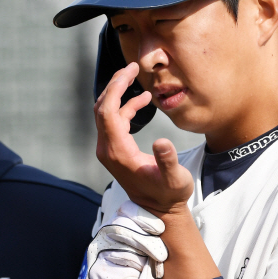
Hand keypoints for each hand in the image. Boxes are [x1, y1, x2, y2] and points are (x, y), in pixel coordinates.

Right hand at [88, 201, 166, 278]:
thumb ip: (155, 235)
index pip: (127, 210)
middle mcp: (104, 236)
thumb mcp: (154, 249)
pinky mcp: (96, 275)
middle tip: (162, 257)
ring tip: (148, 273)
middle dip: (148, 243)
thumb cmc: (148, 271)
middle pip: (124, 229)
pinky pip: (122, 274)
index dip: (144, 218)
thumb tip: (164, 225)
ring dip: (142, 266)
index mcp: (118, 223)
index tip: (160, 229)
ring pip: (125, 254)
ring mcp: (97, 255)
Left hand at [94, 62, 193, 215]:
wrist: (159, 211)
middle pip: (102, 108)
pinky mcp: (114, 151)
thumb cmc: (169, 195)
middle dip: (115, 85)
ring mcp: (109, 151)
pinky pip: (113, 122)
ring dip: (119, 94)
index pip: (109, 112)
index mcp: (119, 152)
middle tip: (131, 68)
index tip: (130, 71)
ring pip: (105, 114)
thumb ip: (167, 161)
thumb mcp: (174, 179)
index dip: (117, 88)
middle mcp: (108, 150)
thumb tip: (162, 141)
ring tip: (136, 79)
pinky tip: (142, 101)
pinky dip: (124, 108)